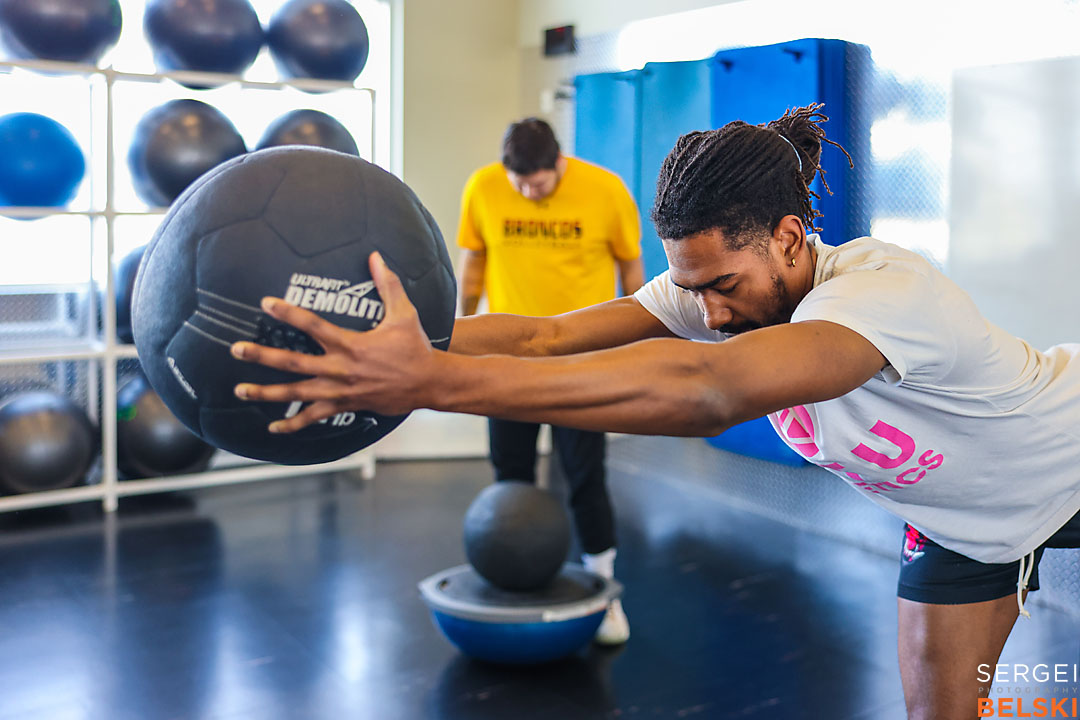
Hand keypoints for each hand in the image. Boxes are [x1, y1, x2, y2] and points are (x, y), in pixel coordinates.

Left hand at [231, 252, 436, 432]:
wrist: (428, 383)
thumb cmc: (415, 348)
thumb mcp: (403, 313)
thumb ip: (387, 283)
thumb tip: (376, 256)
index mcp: (351, 344)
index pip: (313, 325)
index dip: (288, 313)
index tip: (266, 303)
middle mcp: (340, 369)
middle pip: (293, 362)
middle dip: (262, 355)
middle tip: (236, 349)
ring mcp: (340, 390)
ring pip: (296, 393)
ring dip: (267, 392)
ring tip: (240, 389)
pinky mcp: (345, 406)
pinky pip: (314, 417)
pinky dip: (293, 424)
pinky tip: (273, 427)